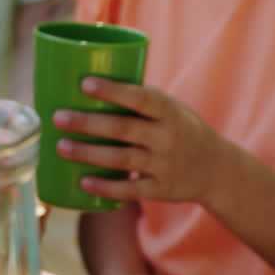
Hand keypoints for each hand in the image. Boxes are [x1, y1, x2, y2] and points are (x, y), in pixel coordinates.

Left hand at [52, 77, 222, 203]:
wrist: (217, 169)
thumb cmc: (182, 132)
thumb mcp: (173, 111)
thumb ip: (141, 103)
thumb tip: (88, 87)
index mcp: (171, 112)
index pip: (140, 97)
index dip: (113, 91)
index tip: (85, 84)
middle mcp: (169, 137)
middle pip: (123, 129)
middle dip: (88, 123)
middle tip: (58, 118)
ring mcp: (165, 165)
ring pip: (122, 159)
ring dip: (89, 154)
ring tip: (61, 147)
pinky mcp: (161, 190)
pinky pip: (130, 190)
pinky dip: (106, 187)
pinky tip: (83, 182)